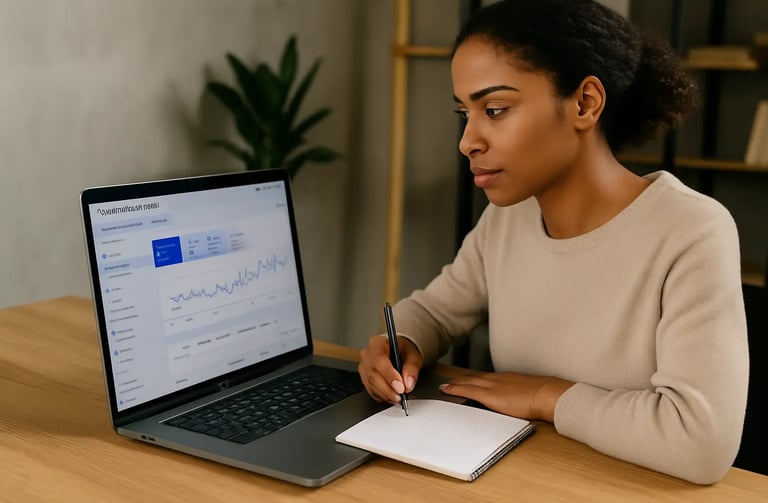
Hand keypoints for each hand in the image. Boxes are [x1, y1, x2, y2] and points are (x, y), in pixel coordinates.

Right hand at [359, 334, 422, 403]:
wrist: (399, 352)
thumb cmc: (403, 351)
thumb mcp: (413, 355)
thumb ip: (412, 368)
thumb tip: (408, 383)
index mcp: (378, 343)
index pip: (379, 359)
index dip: (389, 375)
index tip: (400, 386)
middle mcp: (367, 354)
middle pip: (373, 374)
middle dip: (387, 388)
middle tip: (400, 395)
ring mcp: (364, 366)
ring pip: (370, 384)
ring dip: (385, 394)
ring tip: (398, 398)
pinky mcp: (364, 377)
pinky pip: (370, 389)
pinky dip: (381, 396)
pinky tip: (391, 397)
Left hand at [438, 371, 573, 421]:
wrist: (546, 394)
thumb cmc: (543, 396)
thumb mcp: (529, 393)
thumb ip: (521, 395)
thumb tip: (521, 400)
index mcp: (506, 379)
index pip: (485, 377)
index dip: (473, 378)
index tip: (465, 379)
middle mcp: (496, 379)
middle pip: (473, 377)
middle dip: (460, 379)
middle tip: (448, 381)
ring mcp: (492, 386)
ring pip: (467, 382)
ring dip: (454, 383)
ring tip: (444, 385)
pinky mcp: (489, 395)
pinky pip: (467, 390)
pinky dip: (455, 389)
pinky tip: (446, 390)